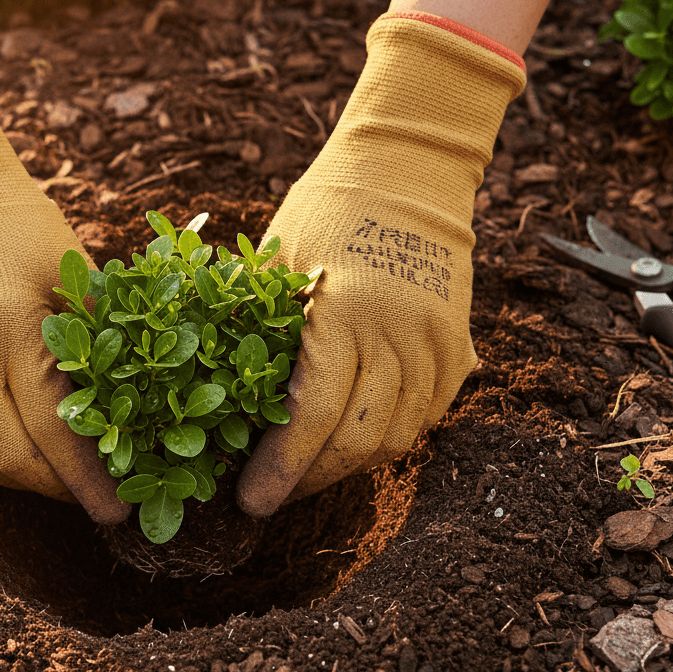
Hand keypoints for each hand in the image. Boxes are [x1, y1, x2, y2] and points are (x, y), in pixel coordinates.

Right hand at [0, 34, 127, 523]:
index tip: (116, 511)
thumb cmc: (21, 228)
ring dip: (20, 481)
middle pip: (12, 458)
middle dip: (58, 491)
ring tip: (58, 483)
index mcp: (12, 332)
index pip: (55, 430)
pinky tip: (12, 458)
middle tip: (93, 499)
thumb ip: (97, 336)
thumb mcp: (71, 272)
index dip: (88, 479)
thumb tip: (140, 399)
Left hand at [236, 12, 525, 516]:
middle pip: (357, 442)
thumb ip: (255, 328)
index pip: (312, 417)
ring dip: (349, 467)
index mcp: (343, 313)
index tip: (250, 502)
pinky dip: (387, 440)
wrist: (408, 169)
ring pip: (396, 440)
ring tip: (308, 472)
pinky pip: (427, 419)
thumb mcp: (276, 262)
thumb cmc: (325, 209)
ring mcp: (437, 345)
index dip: (280, 470)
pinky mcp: (459, 348)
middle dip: (310, 480)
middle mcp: (399, 336)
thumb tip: (213, 400)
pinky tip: (351, 442)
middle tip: (273, 493)